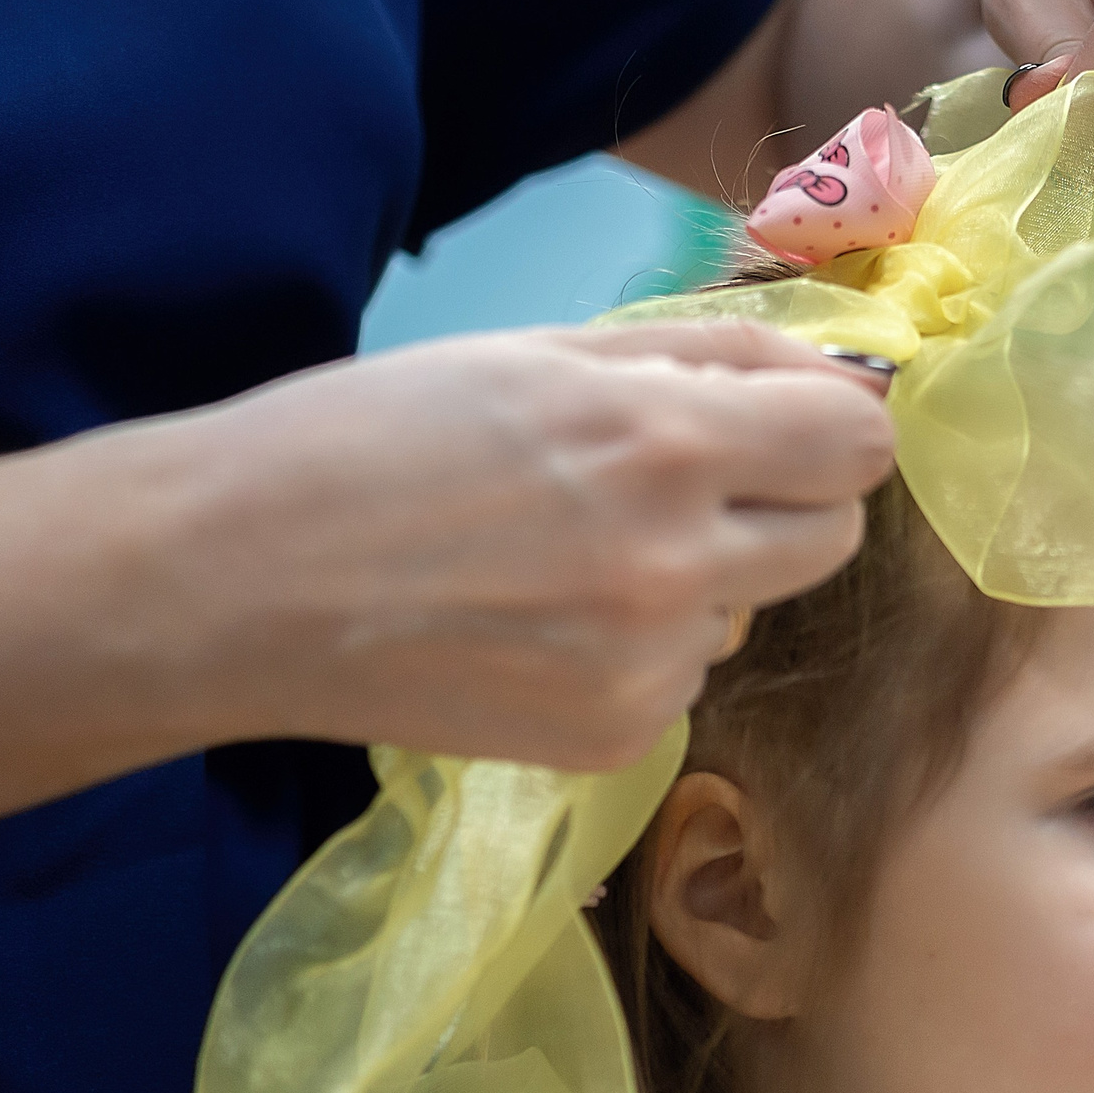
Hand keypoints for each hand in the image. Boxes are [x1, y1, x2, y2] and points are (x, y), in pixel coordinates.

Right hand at [181, 321, 892, 769]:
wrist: (236, 583)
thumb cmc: (371, 437)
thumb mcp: (537, 355)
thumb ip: (699, 358)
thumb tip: (830, 368)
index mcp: (663, 442)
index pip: (857, 442)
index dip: (831, 423)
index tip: (789, 421)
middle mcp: (678, 564)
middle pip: (837, 534)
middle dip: (788, 499)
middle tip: (689, 482)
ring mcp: (650, 666)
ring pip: (753, 609)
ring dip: (705, 577)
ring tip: (570, 554)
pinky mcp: (615, 737)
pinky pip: (685, 675)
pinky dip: (641, 647)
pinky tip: (539, 622)